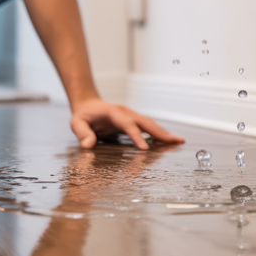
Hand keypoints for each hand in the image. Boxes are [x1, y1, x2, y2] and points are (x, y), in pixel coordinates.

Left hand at [69, 98, 184, 149]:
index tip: (145, 150)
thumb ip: (82, 133)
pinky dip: (159, 134)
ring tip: (179, 142)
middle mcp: (126, 113)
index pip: (128, 124)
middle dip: (160, 132)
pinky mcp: (134, 121)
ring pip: (150, 124)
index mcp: (114, 112)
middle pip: (146, 122)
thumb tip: (88, 146)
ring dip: (164, 133)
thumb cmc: (83, 115)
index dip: (136, 136)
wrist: (88, 105)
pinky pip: (148, 128)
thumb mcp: (77, 123)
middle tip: (176, 141)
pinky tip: (168, 141)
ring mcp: (132, 116)